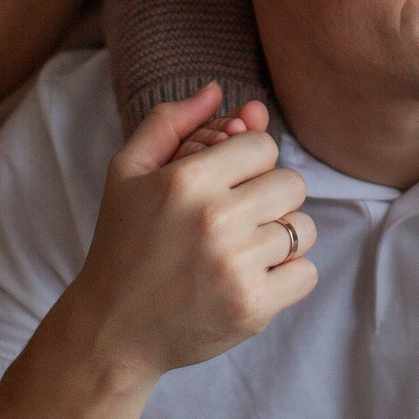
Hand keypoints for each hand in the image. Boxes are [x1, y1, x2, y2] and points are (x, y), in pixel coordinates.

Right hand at [70, 83, 318, 378]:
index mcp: (188, 180)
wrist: (112, 328)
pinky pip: (307, 272)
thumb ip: (170, 122)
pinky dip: (288, 275)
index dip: (249, 161)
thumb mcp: (127, 172)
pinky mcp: (253, 307)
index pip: (263, 145)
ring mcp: (237, 266)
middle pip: (291, 183)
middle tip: (238, 216)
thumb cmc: (123, 243)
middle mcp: (216, 219)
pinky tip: (252, 276)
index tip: (227, 183)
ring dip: (280, 236)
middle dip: (269, 195)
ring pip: (302, 228)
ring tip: (243, 248)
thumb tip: (218, 90)